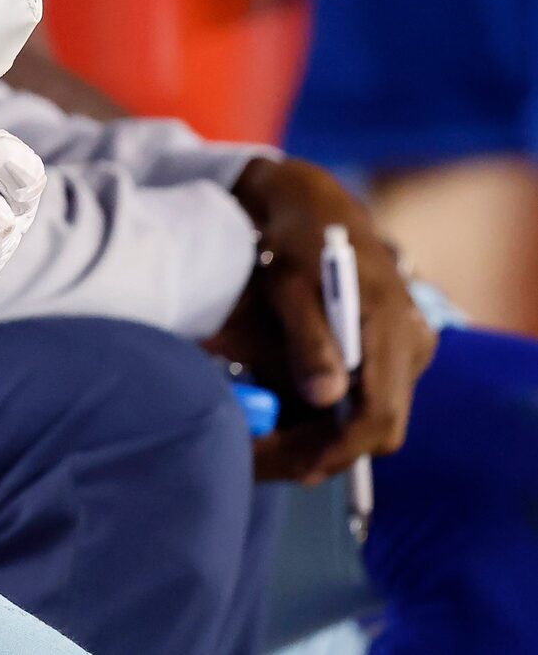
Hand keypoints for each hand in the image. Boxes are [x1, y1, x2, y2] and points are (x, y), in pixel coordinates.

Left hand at [207, 157, 437, 482]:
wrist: (315, 209)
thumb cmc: (295, 241)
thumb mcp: (289, 284)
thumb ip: (308, 339)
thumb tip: (326, 398)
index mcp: (391, 325)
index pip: (379, 410)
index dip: (340, 447)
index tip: (300, 469)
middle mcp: (412, 342)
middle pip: (381, 424)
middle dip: (327, 450)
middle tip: (271, 463)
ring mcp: (408, 349)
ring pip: (373, 416)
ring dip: (325, 435)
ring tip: (268, 445)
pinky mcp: (394, 352)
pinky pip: (368, 397)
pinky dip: (329, 413)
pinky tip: (285, 417)